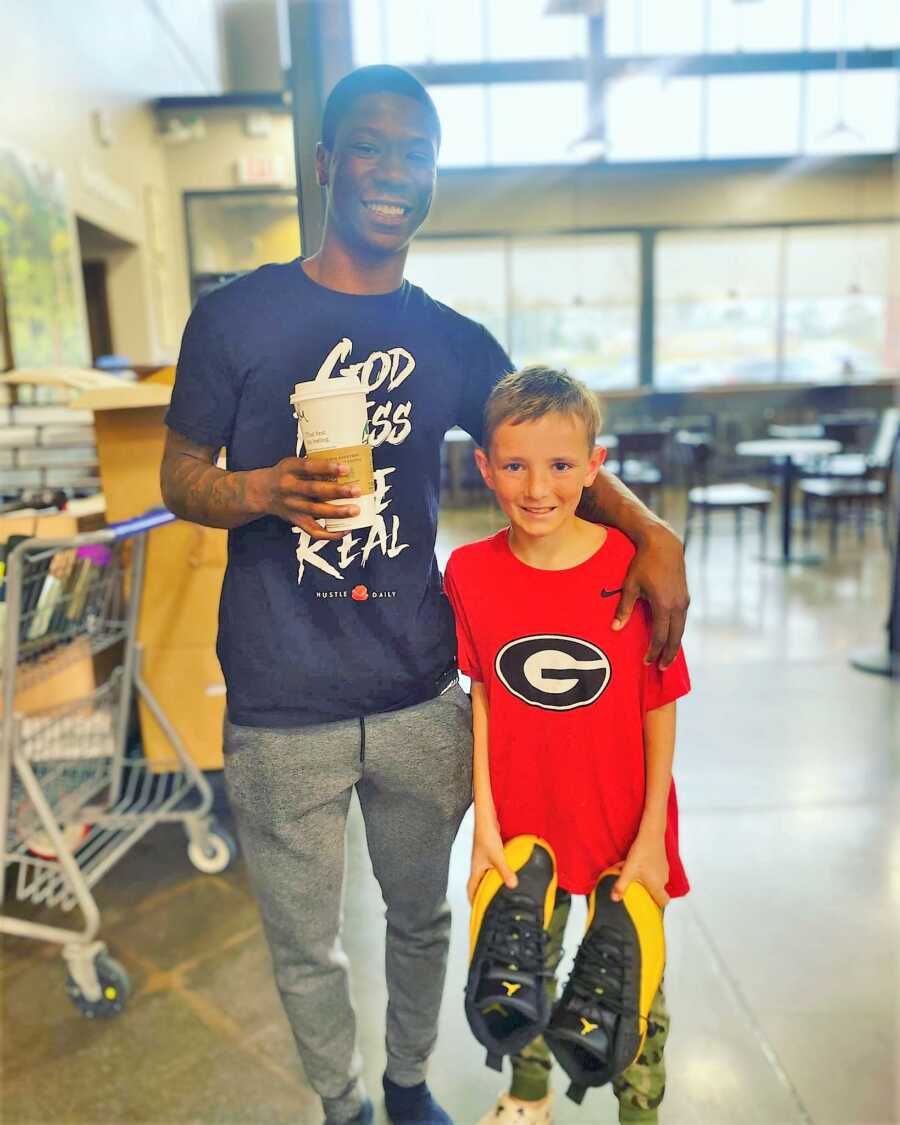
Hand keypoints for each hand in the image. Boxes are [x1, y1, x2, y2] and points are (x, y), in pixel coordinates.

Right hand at [260, 456, 360, 539]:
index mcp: (290, 469)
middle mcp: (289, 488)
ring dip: (338, 512)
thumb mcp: (294, 463)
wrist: (263, 492)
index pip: (309, 467)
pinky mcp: (296, 521)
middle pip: (315, 491)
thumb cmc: (287, 474)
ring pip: (316, 511)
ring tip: (355, 510)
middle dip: (337, 491)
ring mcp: (293, 506)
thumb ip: (314, 466)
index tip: (346, 468)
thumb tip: (346, 467)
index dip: (327, 468)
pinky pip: (314, 531)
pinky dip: (330, 534)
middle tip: (356, 490)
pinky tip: (346, 530)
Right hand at [467, 819, 517, 903]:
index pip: (471, 889)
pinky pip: (492, 868)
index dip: (473, 900)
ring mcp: (483, 860)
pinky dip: (497, 873)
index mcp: (476, 870)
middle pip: (478, 884)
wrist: (485, 820)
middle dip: (482, 894)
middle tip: (491, 903)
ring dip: (490, 883)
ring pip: (485, 876)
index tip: (478, 910)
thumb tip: (513, 885)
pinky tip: (506, 874)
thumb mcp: (497, 857)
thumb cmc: (486, 836)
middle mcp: (478, 866)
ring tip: (500, 891)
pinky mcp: (489, 853)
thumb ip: (505, 871)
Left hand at [611, 832, 669, 908]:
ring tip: (633, 874)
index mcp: (657, 885)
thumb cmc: (642, 853)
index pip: (664, 902)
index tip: (648, 904)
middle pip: (657, 891)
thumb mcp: (628, 871)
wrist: (651, 834)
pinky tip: (637, 864)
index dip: (658, 905)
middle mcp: (663, 879)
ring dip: (646, 880)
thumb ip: (621, 886)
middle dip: (647, 891)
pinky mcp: (662, 861)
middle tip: (636, 888)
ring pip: (655, 880)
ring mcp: (664, 870)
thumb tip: (614, 899)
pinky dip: (648, 871)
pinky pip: (655, 871)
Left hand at [612, 523, 688, 668]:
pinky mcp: (686, 596)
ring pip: (681, 629)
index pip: (659, 636)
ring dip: (674, 643)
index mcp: (664, 605)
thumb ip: (624, 608)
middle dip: (668, 654)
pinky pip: (682, 619)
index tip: (647, 662)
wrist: (664, 544)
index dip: (653, 651)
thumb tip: (615, 629)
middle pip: (675, 637)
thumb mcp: (630, 585)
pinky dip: (676, 630)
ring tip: (667, 656)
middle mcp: (678, 605)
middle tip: (662, 669)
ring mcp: (684, 600)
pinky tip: (670, 635)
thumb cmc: (643, 563)